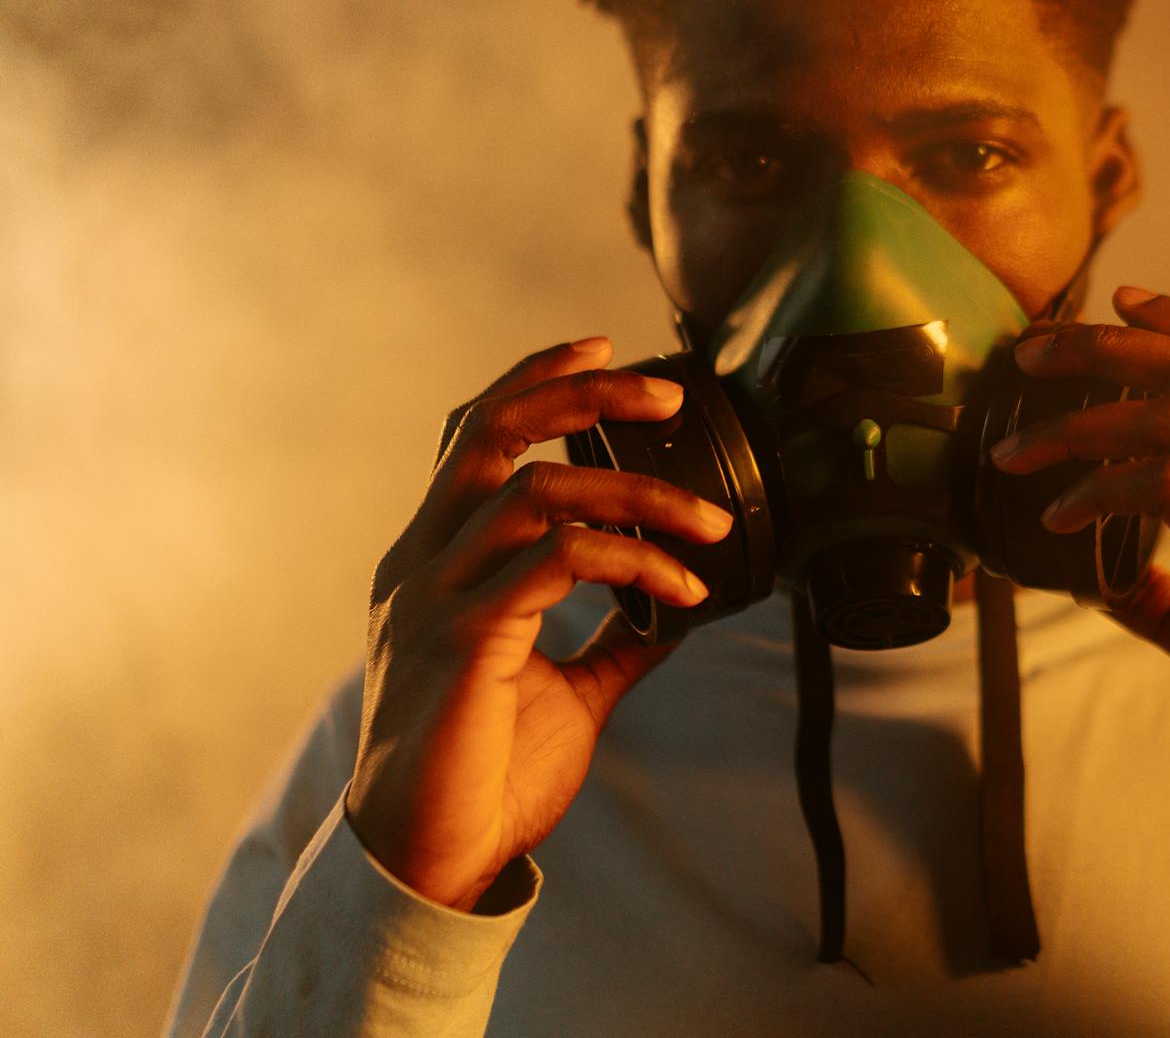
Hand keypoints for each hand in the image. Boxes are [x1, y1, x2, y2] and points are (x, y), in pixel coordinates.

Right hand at [344, 337, 734, 909]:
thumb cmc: (485, 773)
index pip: (473, 437)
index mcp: (435, 562)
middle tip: (666, 394)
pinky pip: (558, 563)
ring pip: (536, 492)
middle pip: (490, 432)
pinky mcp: (463, 639)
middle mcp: (422, 564)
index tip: (601, 345)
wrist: (431, 860)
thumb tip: (675, 605)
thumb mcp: (564, 689)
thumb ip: (612, 638)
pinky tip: (682, 585)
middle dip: (579, 395)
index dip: (534, 380)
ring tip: (712, 524)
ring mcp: (434, 597)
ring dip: (639, 495)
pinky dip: (633, 560)